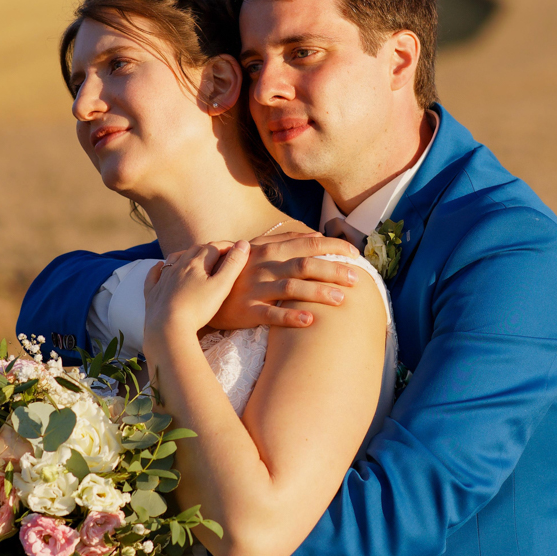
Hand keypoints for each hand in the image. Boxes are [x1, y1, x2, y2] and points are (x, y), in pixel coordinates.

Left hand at [143, 241, 251, 341]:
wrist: (168, 327)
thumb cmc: (198, 307)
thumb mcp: (221, 286)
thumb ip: (233, 264)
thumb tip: (244, 243)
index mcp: (196, 263)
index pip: (214, 247)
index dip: (226, 246)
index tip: (237, 248)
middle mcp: (178, 266)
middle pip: (195, 250)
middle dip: (208, 248)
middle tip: (220, 253)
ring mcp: (164, 279)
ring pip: (174, 258)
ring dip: (185, 254)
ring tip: (193, 256)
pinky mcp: (153, 293)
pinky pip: (154, 275)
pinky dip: (158, 269)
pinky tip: (159, 267)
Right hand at [206, 231, 360, 330]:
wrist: (200, 290)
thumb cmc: (236, 270)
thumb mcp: (257, 249)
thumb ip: (286, 240)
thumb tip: (316, 234)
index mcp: (270, 250)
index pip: (308, 244)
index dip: (334, 247)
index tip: (355, 254)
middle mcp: (264, 266)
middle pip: (305, 265)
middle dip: (333, 270)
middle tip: (356, 279)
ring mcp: (255, 287)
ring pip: (292, 288)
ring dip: (318, 292)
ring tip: (341, 300)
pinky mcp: (247, 309)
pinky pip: (271, 314)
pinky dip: (290, 316)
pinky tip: (310, 321)